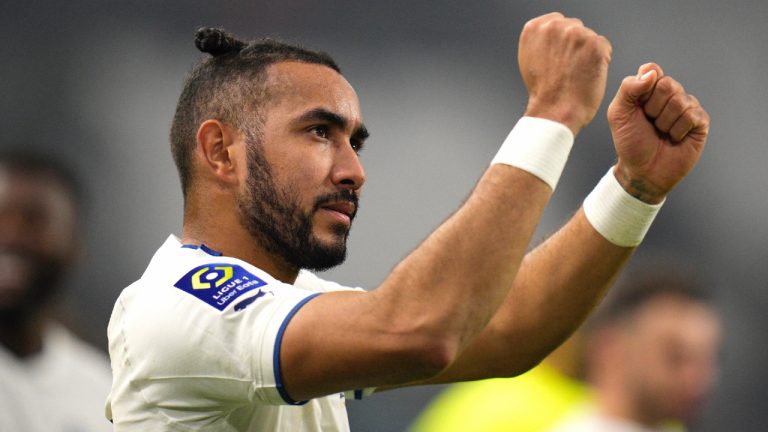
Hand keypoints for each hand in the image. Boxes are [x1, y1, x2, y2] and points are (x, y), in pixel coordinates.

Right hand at [519, 12, 611, 134]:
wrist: (554, 111)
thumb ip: (540, 41)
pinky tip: (587, 75)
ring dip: (587, 53)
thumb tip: (551, 35)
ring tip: (576, 74)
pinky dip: (600, 60)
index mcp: (535, 28)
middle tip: (567, 69)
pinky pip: (604, 46)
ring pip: (590, 37)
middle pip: (575, 27)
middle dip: (574, 46)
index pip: (558, 22)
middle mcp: (554, 27)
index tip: (559, 58)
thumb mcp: (528, 59)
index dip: (561, 43)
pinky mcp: (594, 45)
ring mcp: (575, 34)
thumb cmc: (544, 92)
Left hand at [607, 63, 709, 203]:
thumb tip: (651, 73)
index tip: (638, 106)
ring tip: (661, 133)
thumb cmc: (630, 142)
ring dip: (664, 122)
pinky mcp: (700, 121)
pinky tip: (674, 138)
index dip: (644, 88)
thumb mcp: (618, 114)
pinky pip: (692, 115)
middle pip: (667, 84)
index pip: (652, 69)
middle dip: (653, 108)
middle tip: (649, 123)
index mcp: (648, 88)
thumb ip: (628, 88)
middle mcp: (670, 94)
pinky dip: (678, 131)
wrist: (643, 171)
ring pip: (679, 101)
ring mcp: (687, 106)